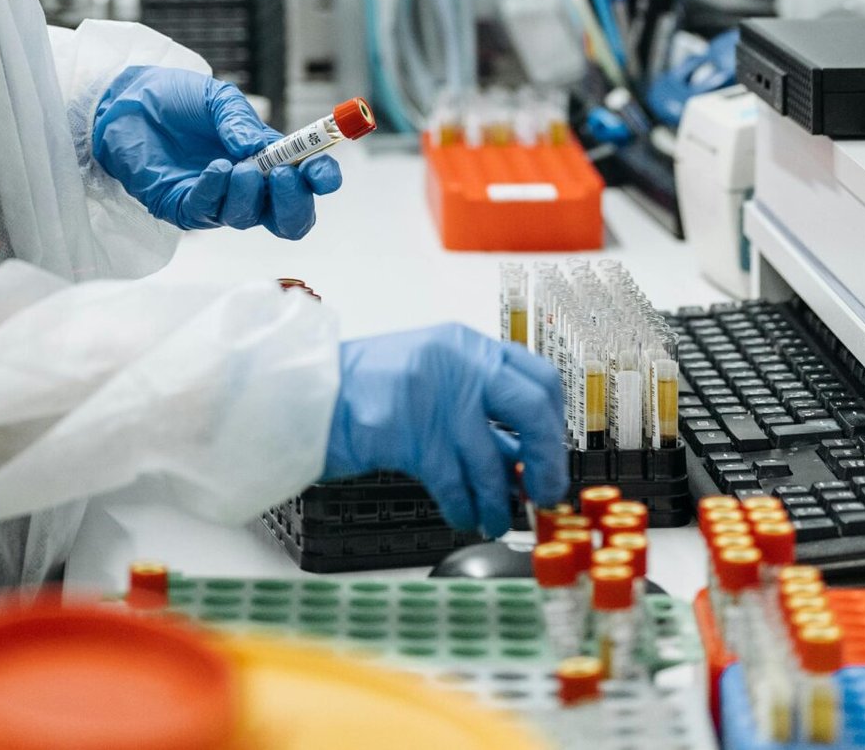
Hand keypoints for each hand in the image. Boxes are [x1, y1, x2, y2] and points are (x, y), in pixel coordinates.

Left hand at [90, 64, 341, 239]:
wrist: (126, 101)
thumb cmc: (176, 99)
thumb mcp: (218, 99)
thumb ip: (241, 123)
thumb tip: (261, 149)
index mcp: (266, 157)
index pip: (306, 182)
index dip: (321, 181)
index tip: (324, 175)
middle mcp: (247, 185)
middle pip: (288, 218)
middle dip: (294, 203)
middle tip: (284, 176)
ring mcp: (216, 200)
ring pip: (248, 218)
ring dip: (250, 194)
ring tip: (238, 165)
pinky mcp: (182, 207)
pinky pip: (207, 212)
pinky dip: (216, 192)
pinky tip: (215, 169)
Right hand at [324, 325, 567, 535]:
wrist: (310, 393)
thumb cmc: (368, 389)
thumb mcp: (432, 376)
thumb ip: (476, 402)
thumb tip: (524, 455)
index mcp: (466, 345)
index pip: (538, 377)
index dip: (554, 423)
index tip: (552, 453)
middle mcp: (458, 362)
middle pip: (532, 409)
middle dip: (546, 460)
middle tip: (544, 491)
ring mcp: (435, 396)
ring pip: (492, 460)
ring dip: (498, 502)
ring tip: (495, 519)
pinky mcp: (410, 433)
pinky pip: (455, 484)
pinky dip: (464, 508)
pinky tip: (464, 516)